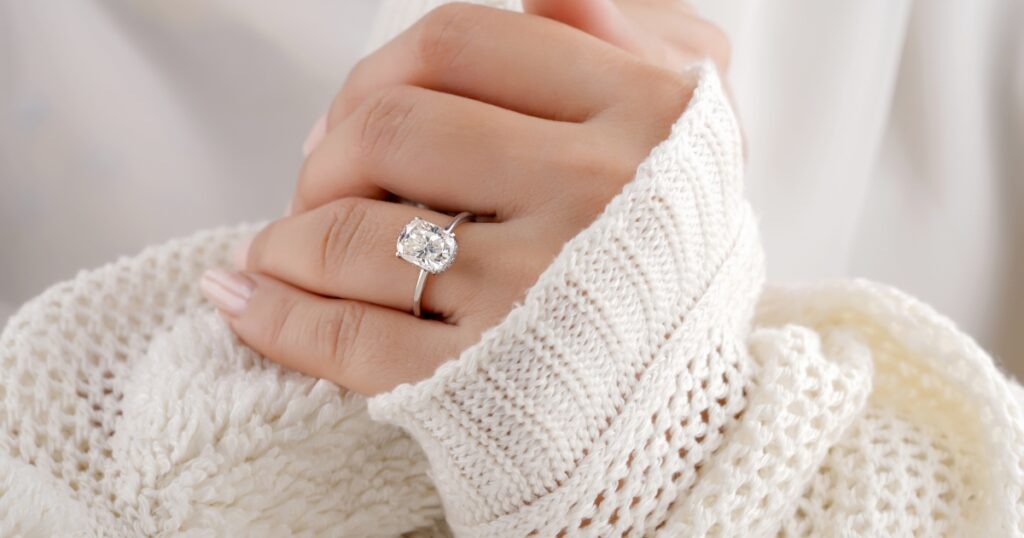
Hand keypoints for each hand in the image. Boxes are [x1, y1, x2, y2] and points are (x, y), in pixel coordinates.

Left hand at [201, 1, 729, 394]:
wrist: (692, 415)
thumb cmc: (678, 267)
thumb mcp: (698, 138)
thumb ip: (634, 45)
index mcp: (641, 118)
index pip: (458, 43)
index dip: (381, 67)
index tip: (361, 107)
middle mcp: (593, 197)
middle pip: (387, 127)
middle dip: (326, 152)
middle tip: (321, 182)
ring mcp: (534, 293)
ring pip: (347, 231)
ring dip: (286, 236)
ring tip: (278, 246)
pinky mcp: (485, 384)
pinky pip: (347, 338)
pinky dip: (276, 315)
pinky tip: (248, 302)